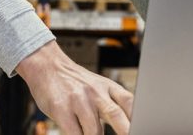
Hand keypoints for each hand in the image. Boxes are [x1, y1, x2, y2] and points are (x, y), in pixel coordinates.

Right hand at [16, 40, 133, 134]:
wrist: (47, 65)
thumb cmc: (74, 80)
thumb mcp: (98, 86)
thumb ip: (112, 103)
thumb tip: (128, 124)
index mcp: (108, 86)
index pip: (130, 102)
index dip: (139, 117)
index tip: (145, 127)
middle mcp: (96, 92)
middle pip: (116, 115)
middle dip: (126, 131)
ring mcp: (79, 100)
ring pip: (95, 132)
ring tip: (90, 134)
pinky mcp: (61, 109)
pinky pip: (74, 134)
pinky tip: (77, 134)